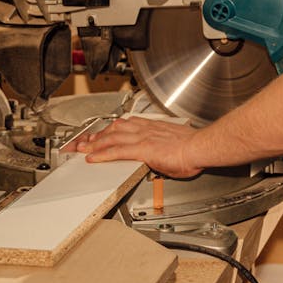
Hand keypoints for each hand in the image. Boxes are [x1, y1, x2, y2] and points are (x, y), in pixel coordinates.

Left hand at [78, 114, 203, 178]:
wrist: (199, 147)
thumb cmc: (193, 148)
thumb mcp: (174, 144)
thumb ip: (162, 148)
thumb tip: (160, 155)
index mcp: (153, 127)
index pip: (126, 125)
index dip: (110, 129)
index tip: (101, 132)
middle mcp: (146, 129)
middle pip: (114, 129)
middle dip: (97, 135)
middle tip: (84, 140)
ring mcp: (143, 138)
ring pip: (112, 138)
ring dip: (95, 143)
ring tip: (83, 148)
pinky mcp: (142, 149)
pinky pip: (117, 151)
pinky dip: (102, 154)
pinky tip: (93, 157)